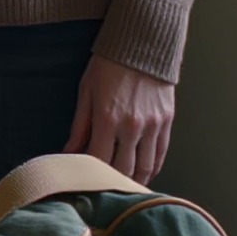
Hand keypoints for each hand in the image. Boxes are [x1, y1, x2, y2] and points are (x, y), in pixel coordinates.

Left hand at [66, 56, 174, 184]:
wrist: (142, 44)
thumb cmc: (108, 66)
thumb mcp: (86, 92)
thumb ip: (79, 126)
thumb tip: (69, 152)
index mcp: (108, 119)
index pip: (98, 160)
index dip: (90, 174)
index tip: (83, 180)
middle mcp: (132, 125)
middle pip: (123, 169)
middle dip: (112, 184)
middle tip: (103, 190)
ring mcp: (153, 124)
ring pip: (145, 166)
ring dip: (134, 181)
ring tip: (123, 188)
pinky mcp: (167, 121)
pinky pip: (161, 153)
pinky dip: (152, 167)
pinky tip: (143, 173)